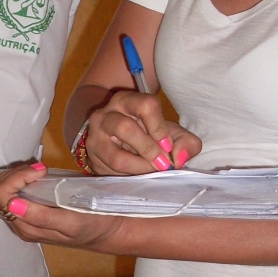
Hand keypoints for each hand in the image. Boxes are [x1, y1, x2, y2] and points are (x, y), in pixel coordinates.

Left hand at [0, 163, 128, 250]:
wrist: (105, 232)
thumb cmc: (92, 225)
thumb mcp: (71, 222)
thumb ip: (41, 216)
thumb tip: (12, 204)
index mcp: (26, 227)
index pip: (2, 196)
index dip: (17, 178)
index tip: (41, 169)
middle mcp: (18, 224)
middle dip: (14, 175)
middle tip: (39, 169)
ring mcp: (20, 219)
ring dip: (13, 176)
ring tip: (36, 171)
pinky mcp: (25, 213)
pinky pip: (6, 195)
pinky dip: (14, 180)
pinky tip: (27, 176)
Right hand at [84, 91, 201, 174]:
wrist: (111, 140)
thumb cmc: (146, 134)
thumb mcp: (170, 134)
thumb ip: (186, 143)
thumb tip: (179, 158)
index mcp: (128, 101)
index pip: (145, 105)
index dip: (159, 127)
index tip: (168, 146)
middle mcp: (107, 114)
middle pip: (125, 128)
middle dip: (148, 149)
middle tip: (163, 164)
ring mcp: (95, 136)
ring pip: (115, 155)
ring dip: (139, 167)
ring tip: (151, 172)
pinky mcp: (91, 156)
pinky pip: (110, 170)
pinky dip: (129, 175)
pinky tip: (137, 175)